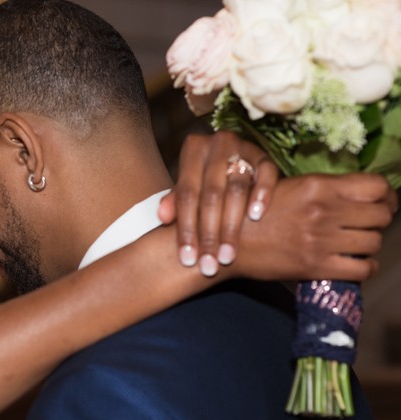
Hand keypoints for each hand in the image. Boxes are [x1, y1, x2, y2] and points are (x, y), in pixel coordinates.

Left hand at [158, 131, 278, 275]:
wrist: (232, 159)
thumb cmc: (203, 181)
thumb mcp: (187, 188)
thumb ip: (175, 202)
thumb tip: (163, 217)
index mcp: (192, 150)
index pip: (186, 195)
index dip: (185, 229)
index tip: (187, 259)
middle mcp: (217, 144)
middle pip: (211, 195)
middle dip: (209, 234)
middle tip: (210, 265)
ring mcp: (243, 147)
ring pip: (237, 189)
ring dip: (233, 225)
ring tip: (229, 254)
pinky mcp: (266, 155)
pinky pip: (267, 174)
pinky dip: (261, 194)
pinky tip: (256, 216)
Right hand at [233, 173, 396, 280]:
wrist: (224, 246)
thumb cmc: (249, 214)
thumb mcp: (284, 187)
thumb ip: (320, 189)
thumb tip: (353, 193)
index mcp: (318, 187)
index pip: (377, 187)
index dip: (385, 195)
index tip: (380, 201)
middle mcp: (324, 211)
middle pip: (381, 215)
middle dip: (380, 219)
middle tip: (368, 223)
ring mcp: (321, 240)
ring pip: (374, 242)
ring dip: (370, 243)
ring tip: (357, 243)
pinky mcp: (317, 267)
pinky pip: (363, 269)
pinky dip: (365, 267)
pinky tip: (354, 263)